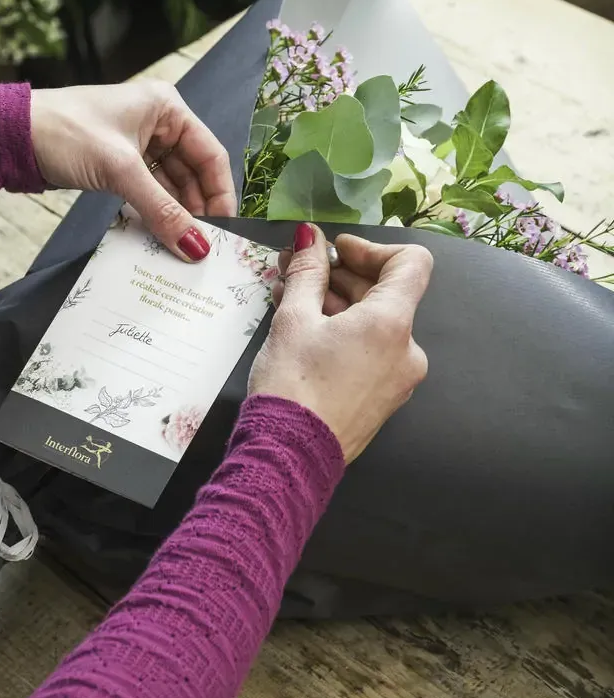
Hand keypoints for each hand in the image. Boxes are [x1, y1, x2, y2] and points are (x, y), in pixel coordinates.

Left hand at [30, 81, 235, 260]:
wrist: (10, 134)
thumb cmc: (65, 133)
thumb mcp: (120, 170)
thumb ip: (161, 210)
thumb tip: (196, 248)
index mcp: (167, 107)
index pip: (210, 154)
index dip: (220, 194)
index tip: (224, 230)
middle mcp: (158, 122)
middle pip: (193, 171)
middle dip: (197, 208)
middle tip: (202, 246)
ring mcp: (138, 142)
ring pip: (171, 184)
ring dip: (175, 213)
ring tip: (182, 247)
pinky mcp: (119, 162)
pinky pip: (149, 189)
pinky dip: (154, 211)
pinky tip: (159, 234)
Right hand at [249, 225, 431, 462]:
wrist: (288, 459)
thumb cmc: (292, 387)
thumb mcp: (293, 319)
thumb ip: (306, 271)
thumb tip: (309, 238)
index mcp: (392, 324)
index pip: (410, 262)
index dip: (372, 247)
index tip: (335, 250)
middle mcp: (407, 350)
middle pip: (386, 292)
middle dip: (341, 274)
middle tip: (296, 266)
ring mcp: (397, 378)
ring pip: (373, 322)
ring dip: (336, 302)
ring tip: (289, 295)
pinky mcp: (381, 398)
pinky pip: (368, 350)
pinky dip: (342, 331)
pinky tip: (303, 328)